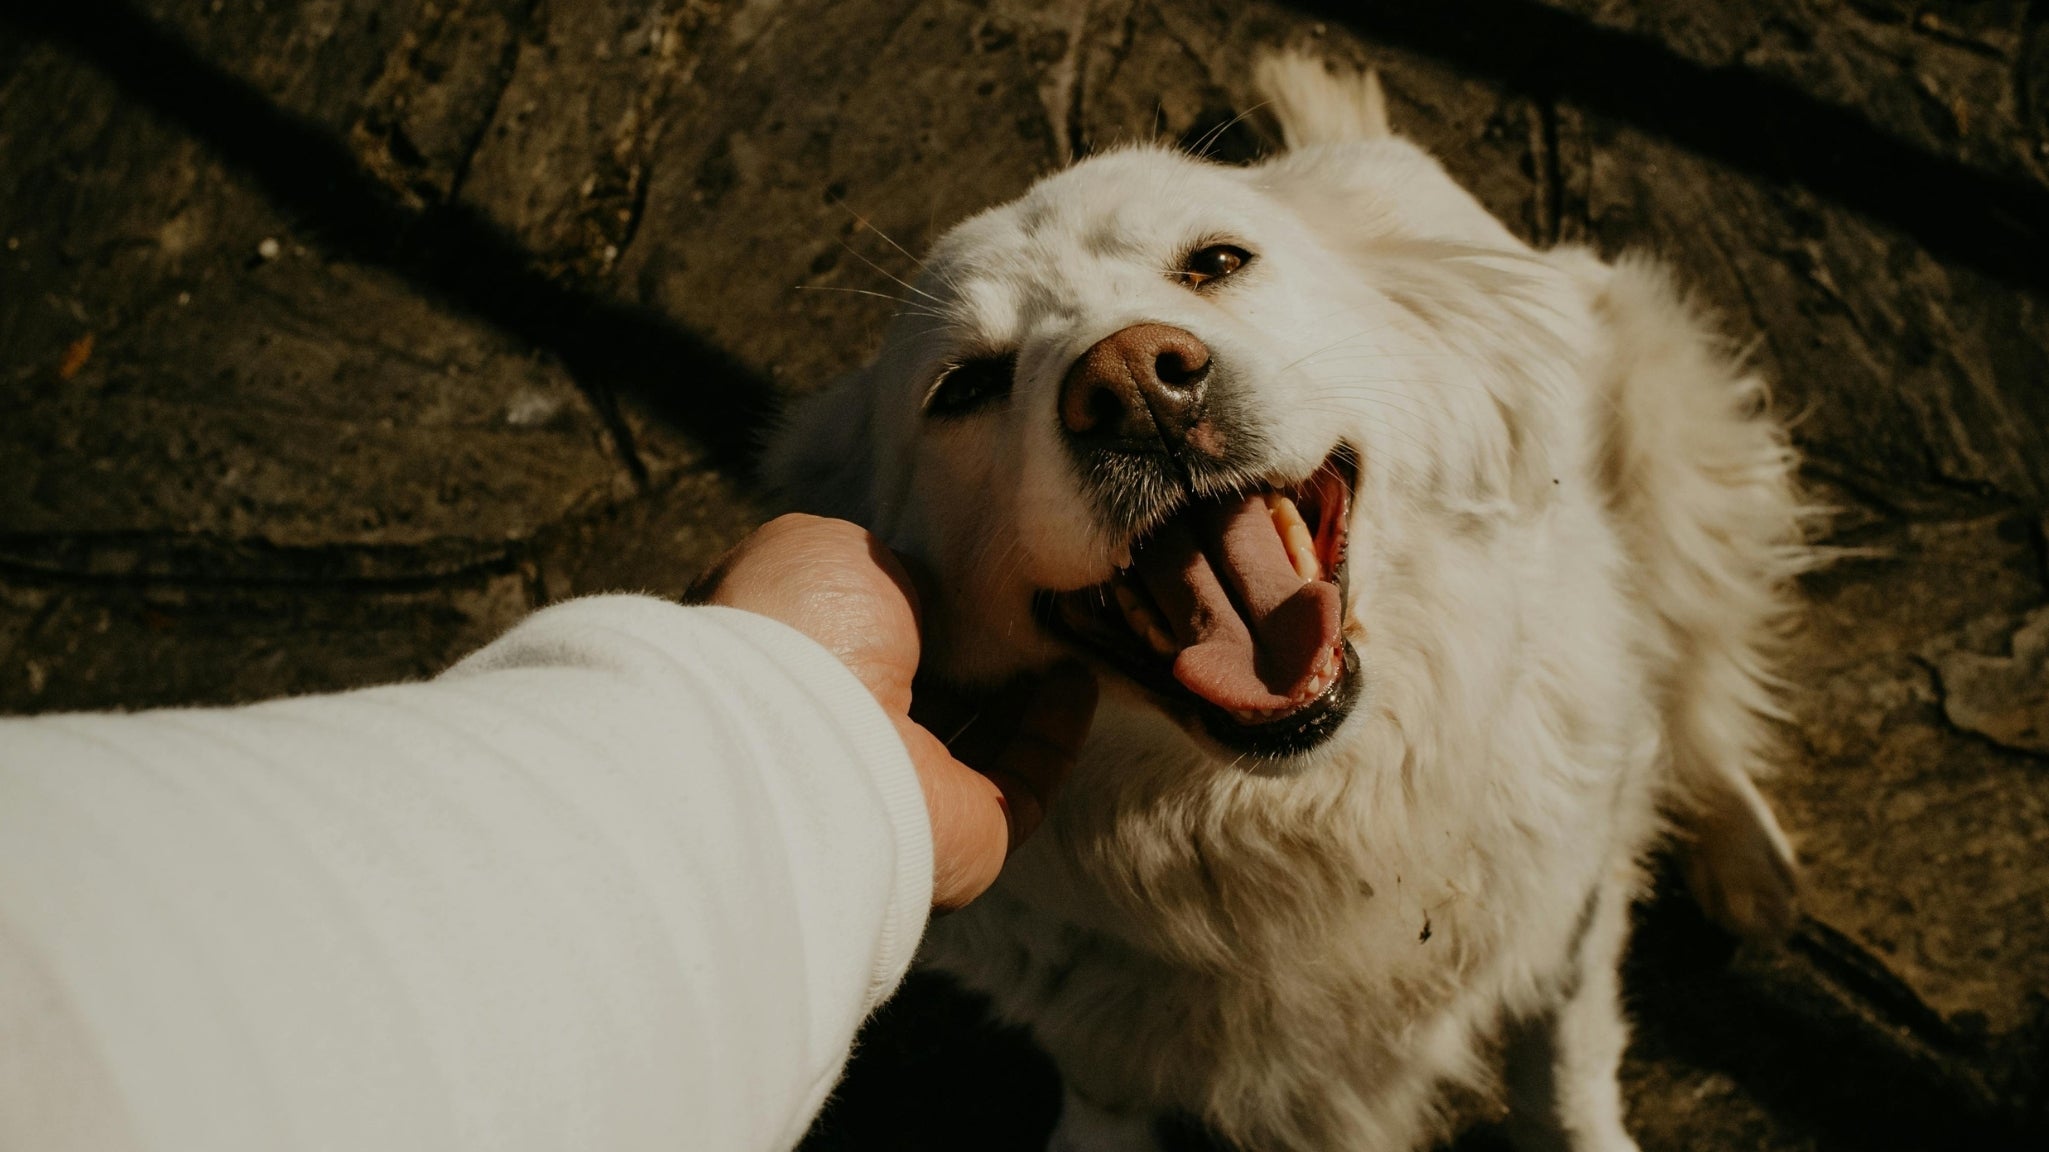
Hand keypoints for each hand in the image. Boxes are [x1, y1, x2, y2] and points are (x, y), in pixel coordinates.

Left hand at [689, 514, 1095, 908]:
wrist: (806, 736)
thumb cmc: (802, 630)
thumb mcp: (830, 553)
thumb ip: (885, 567)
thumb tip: (931, 592)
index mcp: (802, 674)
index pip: (872, 642)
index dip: (926, 609)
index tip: (976, 576)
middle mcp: (847, 739)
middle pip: (930, 693)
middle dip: (983, 653)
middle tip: (1036, 608)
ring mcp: (906, 793)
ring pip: (982, 742)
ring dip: (1028, 693)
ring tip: (1072, 635)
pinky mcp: (967, 834)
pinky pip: (1025, 781)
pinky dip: (1055, 734)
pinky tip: (1079, 680)